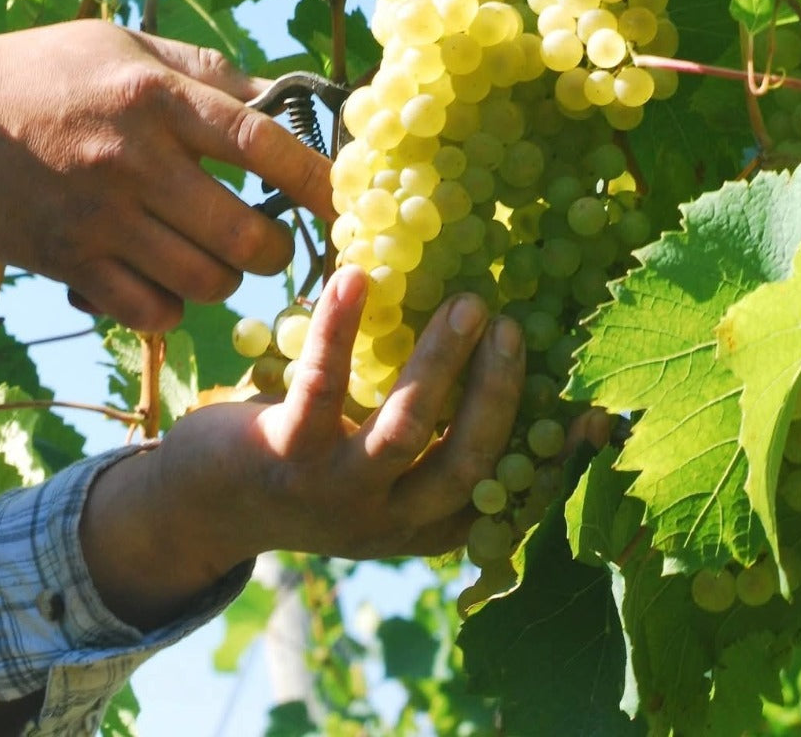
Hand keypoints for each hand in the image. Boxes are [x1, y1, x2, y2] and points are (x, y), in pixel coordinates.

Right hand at [0, 22, 334, 329]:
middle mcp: (137, 162)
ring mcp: (102, 219)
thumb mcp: (124, 45)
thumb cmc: (41, 73)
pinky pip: (154, 312)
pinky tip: (165, 282)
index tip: (347, 202)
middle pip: (245, 235)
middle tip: (272, 242)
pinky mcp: (71, 263)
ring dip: (227, 280)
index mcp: (158, 100)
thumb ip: (205, 72)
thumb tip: (276, 96)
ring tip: (215, 259)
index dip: (317, 179)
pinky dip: (174, 306)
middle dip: (278, 250)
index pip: (262, 143)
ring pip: (207, 282)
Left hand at [80, 266, 525, 627]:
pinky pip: (323, 386)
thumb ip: (428, 430)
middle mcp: (387, 519)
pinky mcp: (285, 457)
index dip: (555, 460)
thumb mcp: (375, 466)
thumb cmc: (307, 464)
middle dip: (497, 392)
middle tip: (510, 322)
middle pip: (466, 463)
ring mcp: (336, 493)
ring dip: (441, 362)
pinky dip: (343, 329)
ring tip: (464, 301)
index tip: (597, 412)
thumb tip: (486, 346)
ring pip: (406, 428)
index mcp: (420, 521)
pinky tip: (356, 279)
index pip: (502, 498)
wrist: (202, 502)